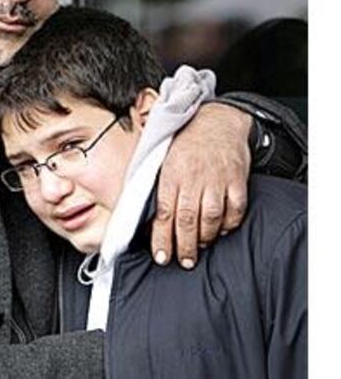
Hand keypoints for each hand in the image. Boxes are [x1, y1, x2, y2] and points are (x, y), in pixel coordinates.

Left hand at [151, 103, 250, 268]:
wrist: (217, 121)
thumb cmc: (185, 144)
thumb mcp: (163, 160)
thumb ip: (157, 187)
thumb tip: (146, 218)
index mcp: (171, 175)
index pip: (165, 213)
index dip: (162, 238)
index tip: (161, 256)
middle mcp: (194, 178)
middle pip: (187, 220)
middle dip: (184, 246)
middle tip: (183, 261)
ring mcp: (217, 180)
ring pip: (211, 218)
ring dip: (205, 238)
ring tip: (200, 248)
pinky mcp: (237, 180)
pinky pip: (235, 209)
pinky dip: (230, 224)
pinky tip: (222, 231)